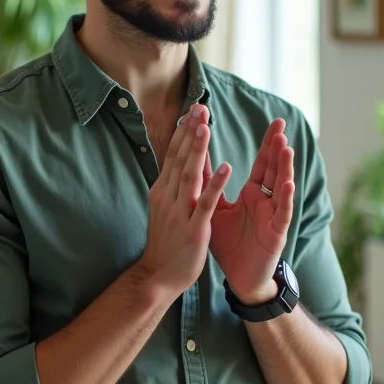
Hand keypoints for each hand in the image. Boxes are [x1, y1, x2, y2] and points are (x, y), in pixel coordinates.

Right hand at [135, 105, 230, 298]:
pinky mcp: (193, 229)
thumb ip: (169, 185)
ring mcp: (179, 212)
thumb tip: (173, 162)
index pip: (172, 155)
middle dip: (191, 132)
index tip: (191, 110)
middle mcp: (167, 197)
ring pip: (189, 176)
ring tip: (207, 128)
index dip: (182, 131)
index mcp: (161, 191)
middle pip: (179, 158)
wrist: (159, 275)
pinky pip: (205, 203)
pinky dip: (214, 183)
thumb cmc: (165, 241)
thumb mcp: (163, 208)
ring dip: (198, 150)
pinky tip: (225, 167)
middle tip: (200, 108)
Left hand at [206, 118, 294, 304]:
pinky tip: (287, 184)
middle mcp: (265, 201)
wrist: (239, 278)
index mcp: (252, 194)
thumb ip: (209, 184)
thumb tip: (197, 157)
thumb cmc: (229, 244)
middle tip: (281, 123)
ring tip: (285, 146)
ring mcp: (273, 216)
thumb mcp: (216, 208)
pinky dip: (284, 199)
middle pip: (273, 169)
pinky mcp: (276, 233)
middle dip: (277, 147)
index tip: (272, 120)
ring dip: (283, 167)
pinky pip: (281, 214)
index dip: (265, 143)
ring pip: (281, 187)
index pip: (260, 163)